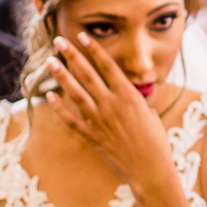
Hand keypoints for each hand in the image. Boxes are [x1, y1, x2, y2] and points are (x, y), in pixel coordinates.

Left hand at [45, 33, 174, 196]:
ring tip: (50, 62)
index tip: (83, 35)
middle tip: (59, 41)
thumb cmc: (156, 142)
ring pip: (76, 93)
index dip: (94, 49)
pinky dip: (59, 107)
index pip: (107, 66)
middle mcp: (111, 104)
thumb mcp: (150, 113)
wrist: (150, 170)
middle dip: (72, 55)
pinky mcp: (92, 136)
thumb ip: (135, 99)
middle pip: (87, 74)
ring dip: (62, 76)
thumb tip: (126, 90)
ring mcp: (99, 120)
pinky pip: (71, 119)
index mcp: (129, 95)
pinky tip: (50, 95)